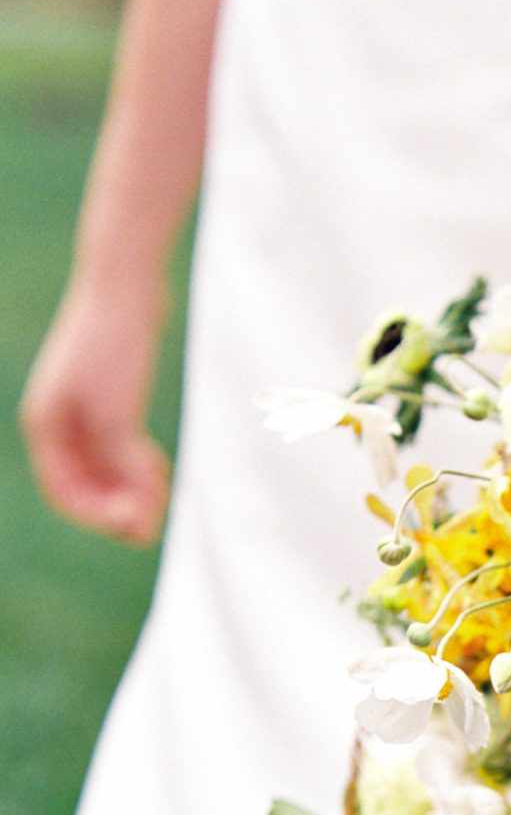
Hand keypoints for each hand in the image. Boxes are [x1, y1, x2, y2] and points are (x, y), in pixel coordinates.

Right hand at [19, 275, 171, 545]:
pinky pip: (116, 448)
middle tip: (154, 525)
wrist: (126, 286)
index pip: (64, 491)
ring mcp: (81, 410)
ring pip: (102, 469)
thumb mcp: (116, 414)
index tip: (135, 527)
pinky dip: (136, 464)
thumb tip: (131, 516)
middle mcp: (57, 422)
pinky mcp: (107, 399)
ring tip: (161, 494)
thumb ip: (119, 465)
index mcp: (45, 425)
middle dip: (117, 506)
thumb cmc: (114, 347)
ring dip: (130, 489)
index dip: (97, 516)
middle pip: (83, 484)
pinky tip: (157, 468)